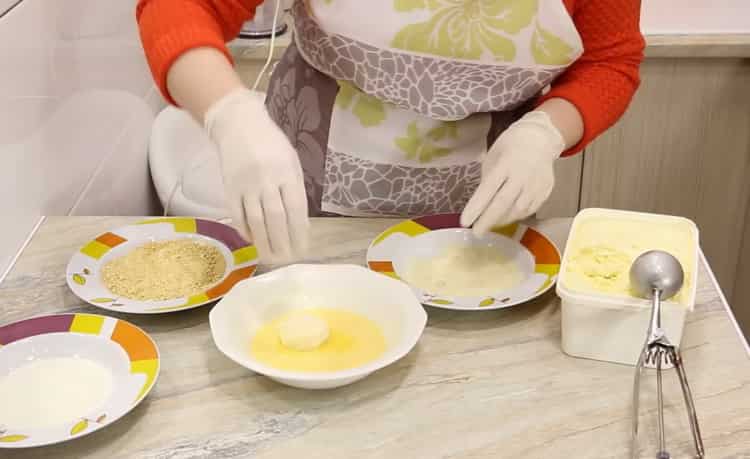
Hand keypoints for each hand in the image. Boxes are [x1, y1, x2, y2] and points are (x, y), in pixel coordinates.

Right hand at [205, 88, 308, 262]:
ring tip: (271, 257)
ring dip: (264, 242)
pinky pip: (237, 214)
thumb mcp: (291, 161)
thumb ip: (295, 189)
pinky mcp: (229, 187)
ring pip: (256, 220)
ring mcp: (246, 184)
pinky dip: (245, 230)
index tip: (303, 249)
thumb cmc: (271, 144)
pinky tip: (252, 240)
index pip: (296, 208)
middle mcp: (267, 180)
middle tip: (287, 260)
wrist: (238, 125)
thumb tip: (300, 222)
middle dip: (283, 242)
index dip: (300, 231)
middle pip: (276, 218)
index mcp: (287, 172)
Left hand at [460, 111, 564, 234]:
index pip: (488, 189)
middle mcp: (522, 175)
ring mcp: (536, 184)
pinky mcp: (545, 191)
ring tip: (489, 224)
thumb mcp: (493, 156)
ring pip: (517, 210)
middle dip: (487, 220)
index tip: (464, 222)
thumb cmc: (510, 146)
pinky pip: (529, 210)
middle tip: (476, 232)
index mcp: (506, 163)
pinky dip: (515, 216)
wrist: (540, 138)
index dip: (476, 207)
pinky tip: (506, 217)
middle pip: (503, 203)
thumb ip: (488, 179)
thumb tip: (480, 204)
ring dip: (501, 220)